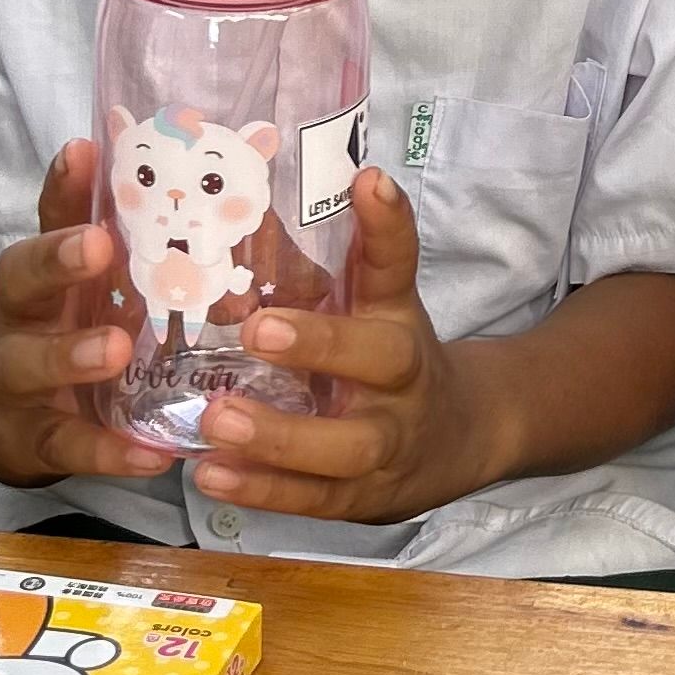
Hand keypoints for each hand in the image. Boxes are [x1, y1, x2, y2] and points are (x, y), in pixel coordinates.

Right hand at [0, 141, 172, 491]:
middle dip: (55, 260)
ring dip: (71, 354)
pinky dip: (107, 450)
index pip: (52, 217)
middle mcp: (24, 316)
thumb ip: (166, 245)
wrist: (18, 424)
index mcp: (52, 272)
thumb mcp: (114, 287)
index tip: (84, 150)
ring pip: (28, 362)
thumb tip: (261, 180)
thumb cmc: (83, 332)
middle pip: (20, 277)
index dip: (65, 186)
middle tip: (96, 246)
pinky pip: (67, 444)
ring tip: (115, 350)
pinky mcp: (34, 439)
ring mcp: (19, 378)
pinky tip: (150, 455)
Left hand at [189, 169, 502, 522]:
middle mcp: (404, 380)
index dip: (387, 226)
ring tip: (217, 420)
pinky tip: (211, 476)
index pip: (400, 266)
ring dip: (280, 437)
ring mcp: (388, 444)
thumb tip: (328, 174)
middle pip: (381, 359)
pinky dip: (264, 492)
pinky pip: (315, 499)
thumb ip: (354, 253)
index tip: (367, 181)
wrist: (462, 440)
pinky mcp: (362, 499)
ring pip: (345, 447)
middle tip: (256, 329)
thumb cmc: (396, 362)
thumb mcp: (385, 304)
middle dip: (322, 345)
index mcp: (401, 319)